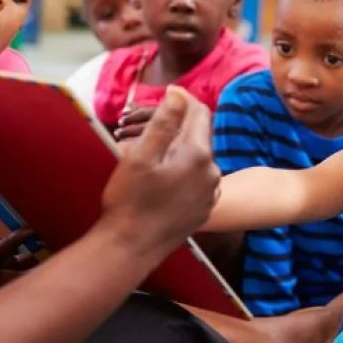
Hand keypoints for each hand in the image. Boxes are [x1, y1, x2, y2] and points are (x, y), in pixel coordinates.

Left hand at [0, 164, 37, 283]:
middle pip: (12, 265)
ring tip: (46, 242)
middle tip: (55, 242)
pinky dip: (9, 248)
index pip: (5, 250)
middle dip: (33, 259)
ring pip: (9, 268)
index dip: (22, 243)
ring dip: (27, 259)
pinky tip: (23, 235)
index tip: (39, 228)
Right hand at [101, 87, 219, 256]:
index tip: (167, 94)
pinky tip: (162, 180)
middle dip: (179, 126)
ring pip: (198, 159)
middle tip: (152, 127)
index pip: (200, 112)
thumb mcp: (140, 156)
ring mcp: (210, 193)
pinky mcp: (203, 209)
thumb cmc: (130, 201)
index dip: (183, 99)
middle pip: (200, 135)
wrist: (130, 248)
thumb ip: (164, 122)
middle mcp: (212, 173)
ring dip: (181, 151)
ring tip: (153, 156)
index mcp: (198, 155)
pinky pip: (197, 180)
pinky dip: (183, 172)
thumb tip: (178, 94)